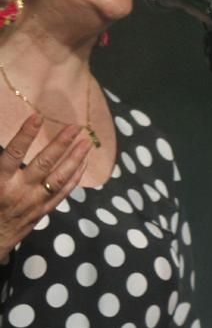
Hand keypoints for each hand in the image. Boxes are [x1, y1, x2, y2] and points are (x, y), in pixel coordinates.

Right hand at [0, 116, 90, 256]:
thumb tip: (8, 146)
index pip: (14, 153)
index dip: (25, 134)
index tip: (37, 117)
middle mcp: (19, 190)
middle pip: (44, 164)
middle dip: (61, 144)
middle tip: (76, 127)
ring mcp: (35, 202)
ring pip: (60, 178)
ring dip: (75, 159)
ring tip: (87, 142)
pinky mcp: (44, 210)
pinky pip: (64, 192)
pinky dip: (75, 177)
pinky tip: (84, 163)